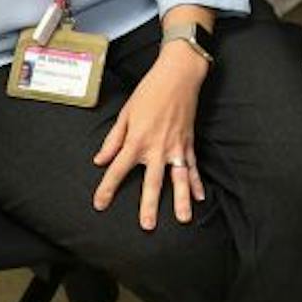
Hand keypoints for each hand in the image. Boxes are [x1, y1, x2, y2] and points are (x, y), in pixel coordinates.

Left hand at [90, 49, 208, 227]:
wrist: (178, 75)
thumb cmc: (149, 91)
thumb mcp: (125, 113)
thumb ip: (113, 140)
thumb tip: (100, 160)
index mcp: (136, 140)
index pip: (118, 169)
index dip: (107, 188)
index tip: (100, 204)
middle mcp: (156, 148)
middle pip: (152, 182)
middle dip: (148, 205)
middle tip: (148, 226)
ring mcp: (175, 147)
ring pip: (179, 179)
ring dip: (181, 200)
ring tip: (184, 219)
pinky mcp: (188, 143)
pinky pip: (193, 167)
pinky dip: (197, 183)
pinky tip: (200, 198)